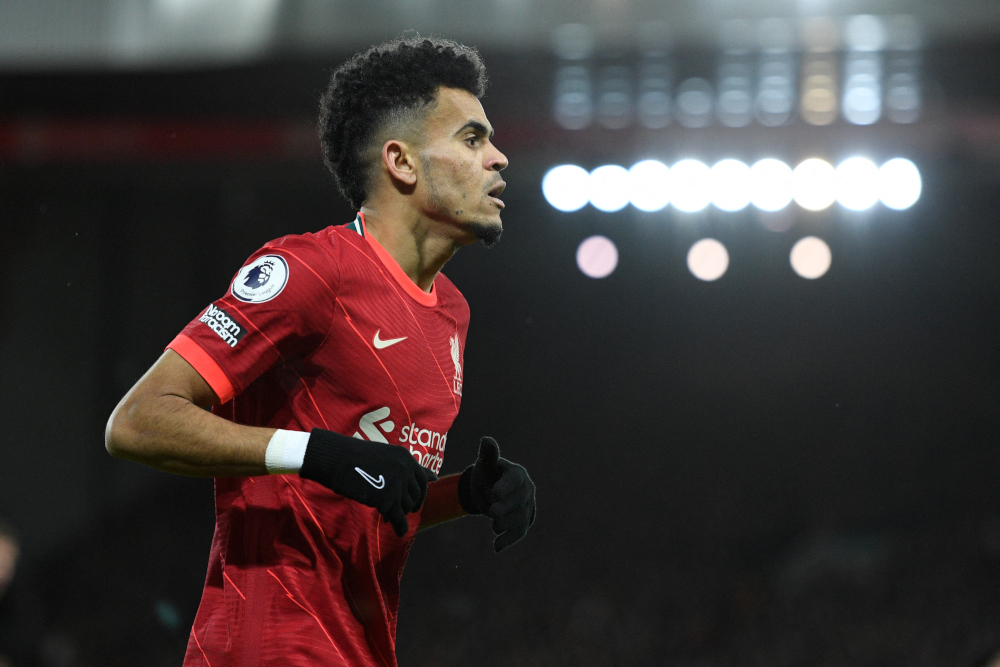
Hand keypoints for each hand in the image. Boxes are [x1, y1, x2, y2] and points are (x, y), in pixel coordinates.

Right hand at [299, 428, 436, 536]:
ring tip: (390, 516)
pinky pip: (399, 518)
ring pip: (406, 506)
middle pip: (415, 494)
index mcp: (406, 458)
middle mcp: (406, 470)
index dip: (421, 492)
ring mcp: (398, 485)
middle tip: (404, 511)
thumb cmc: (357, 457)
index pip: (422, 479)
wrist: (339, 459)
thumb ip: (406, 467)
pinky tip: (399, 532)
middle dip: (411, 504)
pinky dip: (401, 527)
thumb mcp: (387, 455)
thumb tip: (433, 477)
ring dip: (400, 513)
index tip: (416, 500)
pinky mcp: (387, 500)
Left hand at [458, 437, 535, 551]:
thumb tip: (486, 439)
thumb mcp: (484, 464)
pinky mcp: (524, 520)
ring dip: (508, 524)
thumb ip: (487, 454)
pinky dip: (509, 540)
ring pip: (521, 518)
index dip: (506, 486)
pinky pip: (520, 531)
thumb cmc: (486, 473)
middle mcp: (526, 489)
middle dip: (506, 508)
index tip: (495, 492)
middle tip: (491, 513)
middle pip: (520, 500)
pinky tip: (496, 547)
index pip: (515, 479)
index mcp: (517, 473)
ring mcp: (527, 506)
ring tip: (494, 528)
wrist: (489, 491)